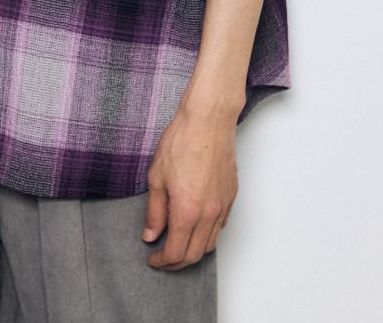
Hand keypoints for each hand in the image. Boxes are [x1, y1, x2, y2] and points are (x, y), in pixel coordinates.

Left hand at [142, 105, 238, 270]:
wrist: (208, 119)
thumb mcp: (156, 177)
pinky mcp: (231, 196)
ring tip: (178, 242)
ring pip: (210, 243)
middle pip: (195, 255)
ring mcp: (223, 205)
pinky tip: (195, 224)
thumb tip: (151, 235)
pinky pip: (221, 226)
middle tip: (163, 257)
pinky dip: (207, 234)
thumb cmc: (181, 141)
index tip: (153, 258)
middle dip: (177, 262)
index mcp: (188, 211)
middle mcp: (209, 214)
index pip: (176, 253)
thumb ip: (155, 211)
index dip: (162, 261)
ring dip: (193, 250)